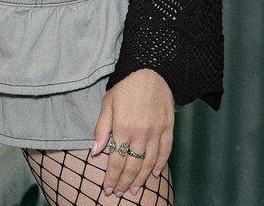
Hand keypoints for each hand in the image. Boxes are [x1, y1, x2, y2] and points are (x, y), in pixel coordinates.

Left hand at [91, 68, 174, 196]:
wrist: (151, 71)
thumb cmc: (126, 87)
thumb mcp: (108, 103)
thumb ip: (102, 128)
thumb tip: (95, 152)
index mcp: (123, 126)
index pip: (116, 160)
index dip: (112, 177)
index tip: (108, 189)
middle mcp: (141, 132)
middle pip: (132, 165)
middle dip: (124, 182)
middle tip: (119, 193)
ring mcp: (156, 131)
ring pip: (149, 162)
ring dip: (141, 178)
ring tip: (134, 189)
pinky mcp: (168, 128)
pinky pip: (166, 151)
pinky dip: (161, 165)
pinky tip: (155, 174)